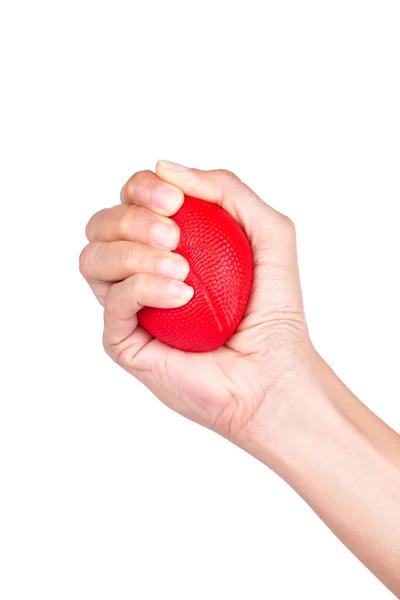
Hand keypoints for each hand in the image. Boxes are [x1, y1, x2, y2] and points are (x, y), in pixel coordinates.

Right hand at [79, 160, 311, 448]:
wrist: (274, 373)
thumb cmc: (274, 309)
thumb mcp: (268, 233)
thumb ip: (227, 190)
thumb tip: (164, 167)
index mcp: (165, 244)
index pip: (130, 200)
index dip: (141, 188)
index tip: (175, 200)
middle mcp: (140, 271)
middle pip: (100, 225)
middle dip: (130, 218)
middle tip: (174, 233)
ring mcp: (129, 307)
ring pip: (92, 259)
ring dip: (132, 251)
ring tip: (181, 268)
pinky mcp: (124, 341)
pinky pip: (112, 303)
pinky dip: (144, 289)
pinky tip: (182, 296)